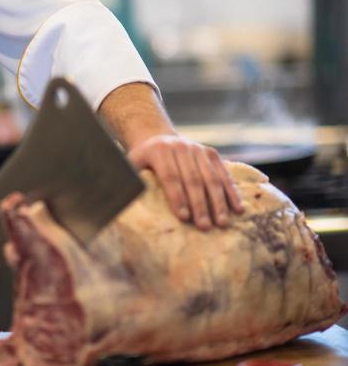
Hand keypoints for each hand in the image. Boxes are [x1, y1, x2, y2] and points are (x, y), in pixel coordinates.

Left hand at [128, 134, 243, 230]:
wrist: (157, 138)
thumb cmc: (143, 162)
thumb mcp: (131, 167)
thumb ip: (132, 182)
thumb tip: (127, 202)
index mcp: (159, 150)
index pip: (170, 176)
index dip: (177, 197)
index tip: (183, 218)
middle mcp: (181, 146)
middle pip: (192, 179)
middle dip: (199, 204)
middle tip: (204, 227)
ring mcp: (198, 148)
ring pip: (211, 178)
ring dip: (218, 202)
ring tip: (222, 223)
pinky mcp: (212, 153)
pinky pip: (224, 174)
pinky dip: (231, 192)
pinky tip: (237, 209)